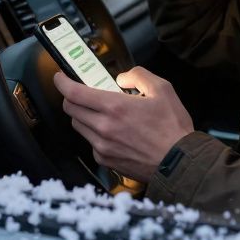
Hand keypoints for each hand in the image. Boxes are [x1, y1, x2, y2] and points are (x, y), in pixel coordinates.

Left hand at [53, 67, 193, 179]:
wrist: (179, 163)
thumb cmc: (173, 128)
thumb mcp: (162, 90)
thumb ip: (139, 76)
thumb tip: (122, 78)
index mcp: (114, 107)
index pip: (74, 93)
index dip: (62, 82)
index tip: (60, 77)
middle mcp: (103, 127)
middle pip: (70, 109)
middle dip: (72, 97)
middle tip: (82, 92)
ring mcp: (102, 146)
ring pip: (78, 126)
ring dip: (83, 115)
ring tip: (101, 112)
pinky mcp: (106, 160)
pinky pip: (90, 143)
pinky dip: (95, 134)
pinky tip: (112, 132)